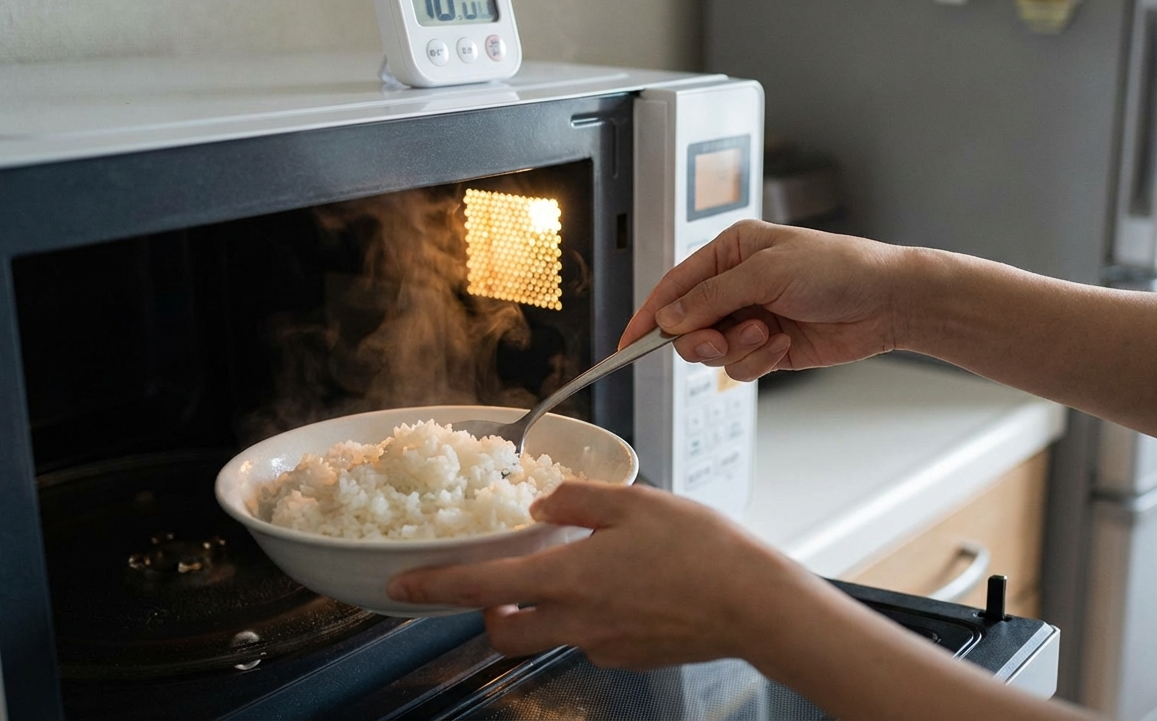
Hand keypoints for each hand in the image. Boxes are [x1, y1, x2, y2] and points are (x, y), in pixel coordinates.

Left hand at [386, 481, 824, 668]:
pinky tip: (626, 589)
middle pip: (502, 630)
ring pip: (547, 635)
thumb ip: (578, 499)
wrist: (754, 604)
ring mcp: (602, 645)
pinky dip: (589, 616)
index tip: (401, 588)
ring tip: (577, 573)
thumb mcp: (635, 502)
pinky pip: (590, 639)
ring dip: (540, 611)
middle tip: (496, 582)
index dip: (432, 588)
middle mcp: (576, 620)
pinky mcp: (628, 657)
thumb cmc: (702, 549)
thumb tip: (543, 500)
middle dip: (486, 612)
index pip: (478, 588)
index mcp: (568, 577)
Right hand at [618, 220, 908, 380]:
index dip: (649, 316)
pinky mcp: (769, 348)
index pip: (674, 286)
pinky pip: (741, 367)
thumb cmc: (836, 269)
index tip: (627, 346)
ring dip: (737, 349)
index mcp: (729, 252)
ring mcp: (751, 318)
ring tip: (769, 335)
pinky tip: (786, 345)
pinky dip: (758, 361)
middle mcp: (735, 285)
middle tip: (719, 340)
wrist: (886, 301)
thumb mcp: (766, 274)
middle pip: (686, 325)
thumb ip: (712, 298)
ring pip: (712, 350)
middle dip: (700, 338)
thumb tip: (667, 320)